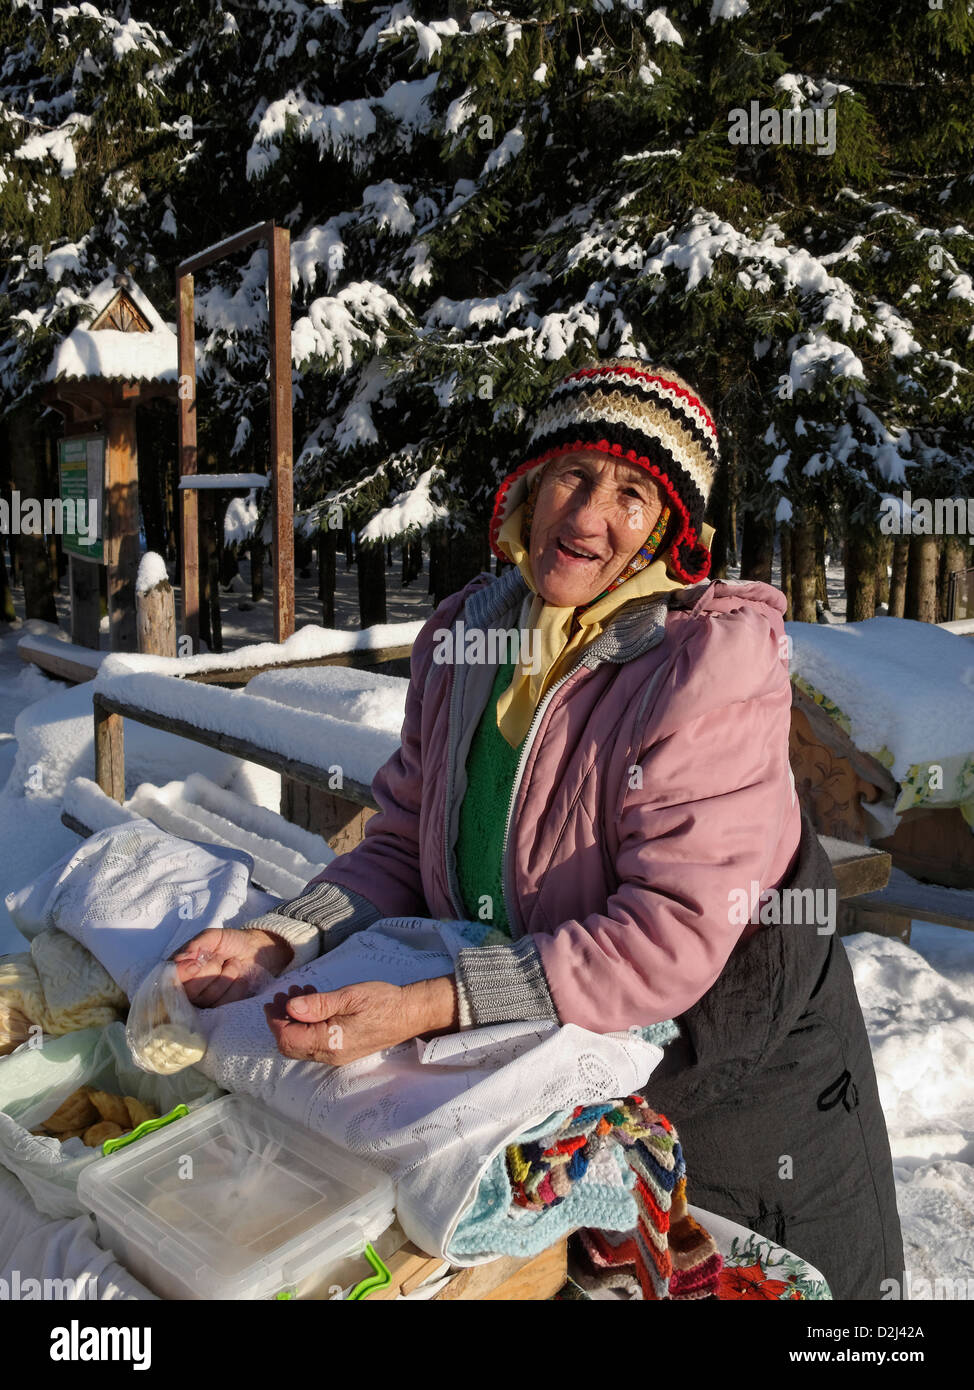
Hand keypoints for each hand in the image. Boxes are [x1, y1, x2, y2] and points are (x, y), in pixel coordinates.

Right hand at [173, 927, 293, 1007]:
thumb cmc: (230, 942)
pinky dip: (236, 985)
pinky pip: (225, 1002)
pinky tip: (238, 976)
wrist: (255, 950)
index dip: (183, 973)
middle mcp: (188, 988)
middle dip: (209, 970)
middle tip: (219, 958)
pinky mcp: (221, 1008)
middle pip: (189, 991)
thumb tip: (179, 959)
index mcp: (180, 968)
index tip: (197, 962)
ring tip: (231, 964)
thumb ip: (195, 945)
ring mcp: (204, 1000)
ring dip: (225, 975)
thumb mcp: (212, 937)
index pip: (170, 979)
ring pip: (208, 997)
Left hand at [264, 976, 458, 1065]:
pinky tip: (313, 1003)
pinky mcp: (342, 1050)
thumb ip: (318, 1004)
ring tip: (298, 993)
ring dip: (295, 1020)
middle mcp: (330, 1055)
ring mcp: (336, 1055)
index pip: (289, 1039)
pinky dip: (307, 1023)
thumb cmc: (382, 1002)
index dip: (275, 1021)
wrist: (410, 1013)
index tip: (273, 1000)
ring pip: (302, 1043)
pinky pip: (315, 1042)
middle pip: (291, 1046)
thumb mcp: (349, 996)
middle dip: (282, 1020)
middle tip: (283, 994)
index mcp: (330, 1042)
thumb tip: (290, 1007)